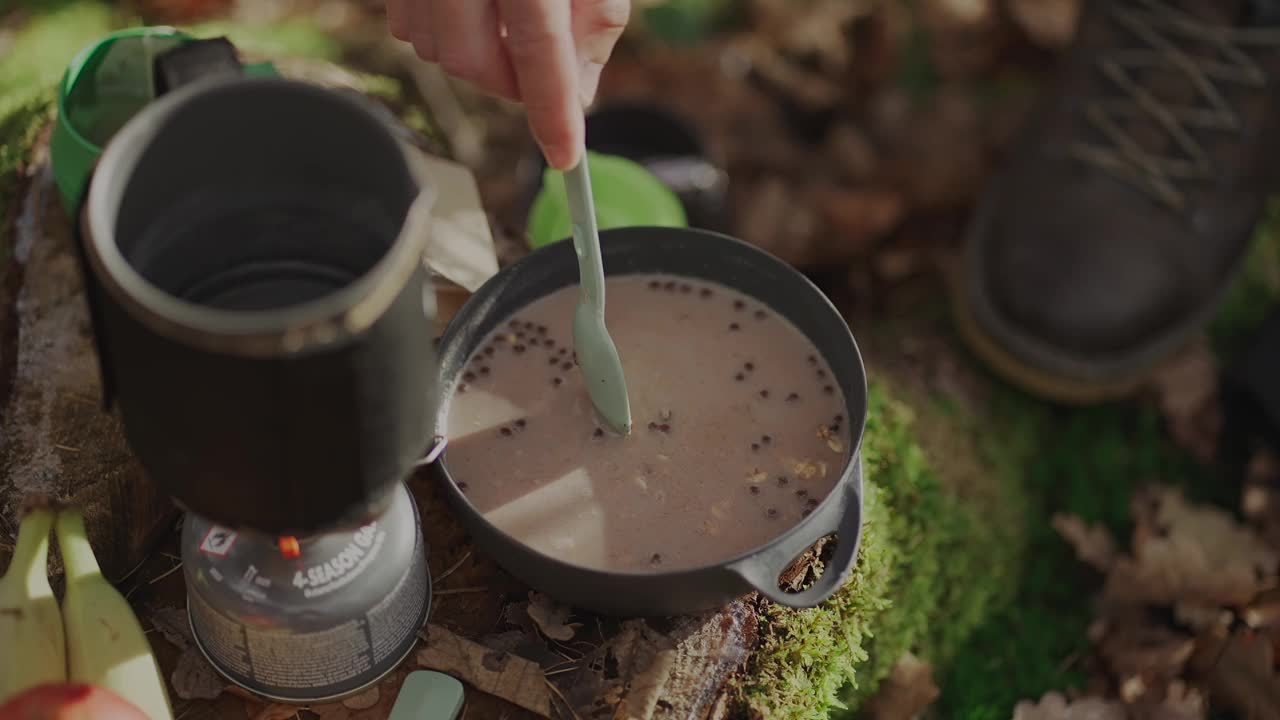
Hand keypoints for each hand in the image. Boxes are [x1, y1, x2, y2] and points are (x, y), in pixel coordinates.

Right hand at [387, 0, 629, 169]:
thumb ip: (596, 25)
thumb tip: (580, 96)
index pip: (538, 49)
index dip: (552, 110)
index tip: (566, 155)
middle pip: (473, 62)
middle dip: (510, 81)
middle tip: (539, 65)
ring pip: (434, 50)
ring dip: (475, 56)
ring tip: (504, 19)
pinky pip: (406, 26)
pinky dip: (440, 34)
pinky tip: (469, 9)